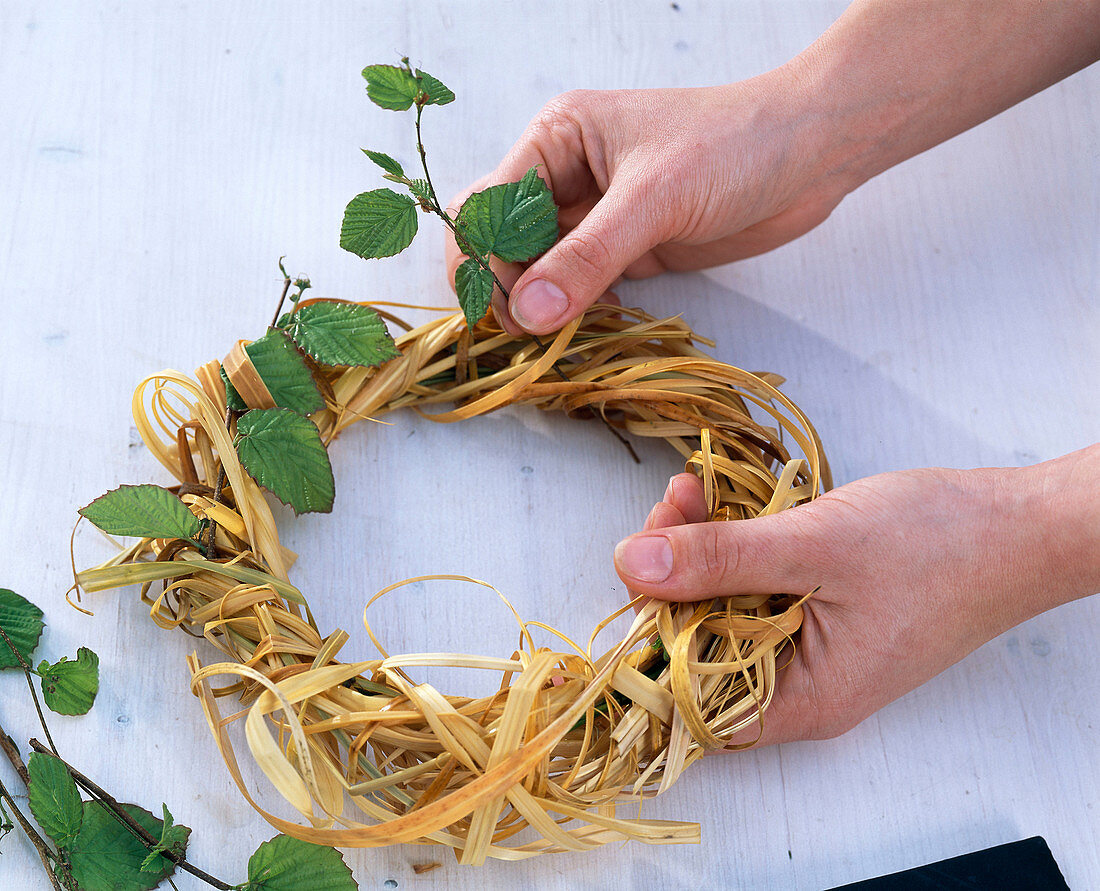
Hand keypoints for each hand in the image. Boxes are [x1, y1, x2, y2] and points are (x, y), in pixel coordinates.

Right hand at [445, 2, 1099, 336]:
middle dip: (504, 287)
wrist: (810, 151)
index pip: (488, 204)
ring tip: (548, 342)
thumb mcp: (654, 198)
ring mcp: (596, 216)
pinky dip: (572, 313)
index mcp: (556, 139)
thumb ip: (588, 256)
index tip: (500, 310)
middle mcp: (565, 176)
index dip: (483, 258)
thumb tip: (526, 313)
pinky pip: (580, 287)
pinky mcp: (627, 249)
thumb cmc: (733, 146)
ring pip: (540, 271)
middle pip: (504, 241)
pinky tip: (582, 331)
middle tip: (523, 335)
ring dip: (538, 307)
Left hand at [614, 448, 1099, 745]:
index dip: (651, 636)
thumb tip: (631, 565)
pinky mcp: (820, 608)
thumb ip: (720, 558)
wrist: (1022, 525)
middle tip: (671, 508)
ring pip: (724, 606)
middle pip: (700, 643)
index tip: (636, 567)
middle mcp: (801, 685)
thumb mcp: (815, 545)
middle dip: (673, 574)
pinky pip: (756, 585)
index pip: (691, 695)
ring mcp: (812, 646)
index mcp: (803, 699)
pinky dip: (734, 545)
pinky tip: (722, 502)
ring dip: (699, 550)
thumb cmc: (939, 545)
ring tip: (693, 492)